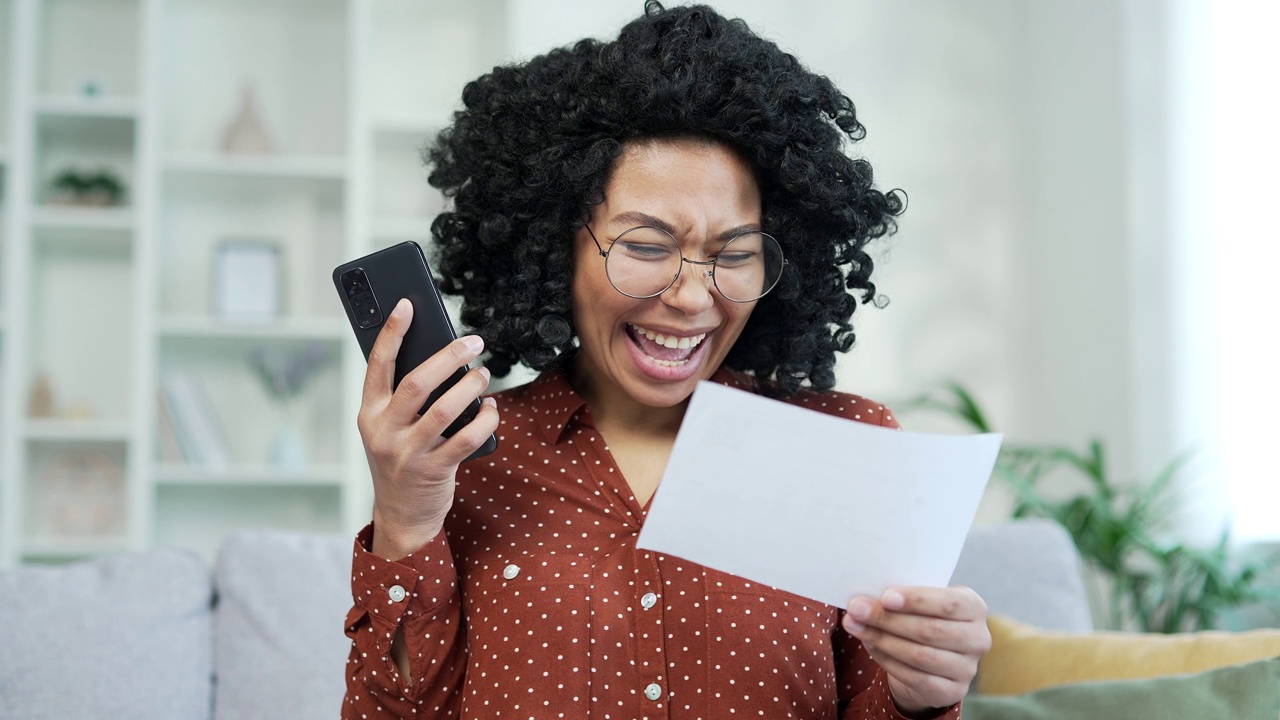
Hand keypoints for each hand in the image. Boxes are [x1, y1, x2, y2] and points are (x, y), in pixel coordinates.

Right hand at [358, 298, 500, 559]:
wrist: (402, 514)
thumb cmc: (401, 458)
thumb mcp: (389, 427)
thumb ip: (404, 398)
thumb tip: (442, 355)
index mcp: (369, 412)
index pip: (377, 364)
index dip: (391, 332)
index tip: (407, 305)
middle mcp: (384, 431)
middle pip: (418, 382)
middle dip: (449, 356)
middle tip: (474, 342)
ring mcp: (407, 453)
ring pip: (445, 409)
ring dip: (470, 387)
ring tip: (483, 374)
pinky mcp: (434, 471)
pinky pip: (466, 439)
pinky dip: (484, 419)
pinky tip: (491, 409)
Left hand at [842, 586, 989, 715]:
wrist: (932, 654)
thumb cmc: (922, 616)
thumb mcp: (919, 602)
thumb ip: (900, 598)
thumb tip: (862, 601)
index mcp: (974, 607)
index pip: (948, 603)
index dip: (917, 600)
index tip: (886, 597)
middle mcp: (978, 638)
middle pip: (930, 630)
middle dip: (888, 619)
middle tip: (857, 610)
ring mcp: (968, 668)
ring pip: (920, 656)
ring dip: (882, 640)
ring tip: (855, 626)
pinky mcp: (952, 691)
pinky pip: (915, 677)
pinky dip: (887, 660)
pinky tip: (870, 645)